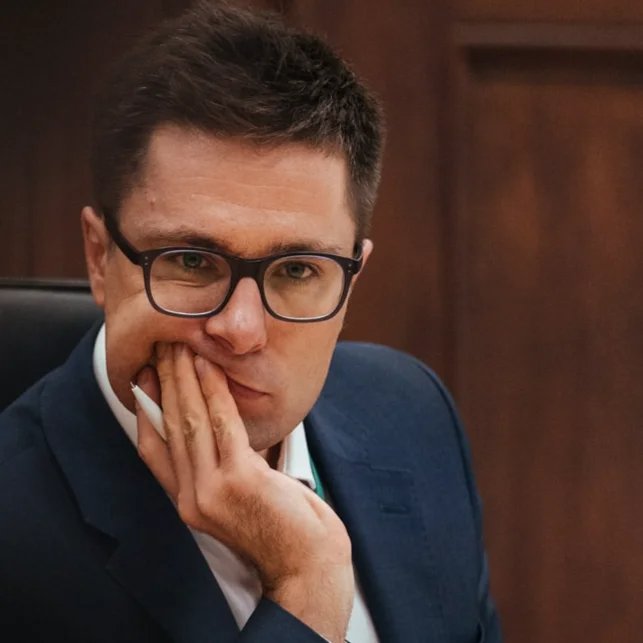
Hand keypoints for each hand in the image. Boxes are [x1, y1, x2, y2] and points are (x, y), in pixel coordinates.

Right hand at [135, 342, 353, 642]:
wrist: (308, 563)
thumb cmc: (283, 526)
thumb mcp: (243, 496)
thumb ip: (223, 466)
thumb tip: (218, 423)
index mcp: (189, 501)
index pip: (153, 450)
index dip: (146, 410)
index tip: (146, 378)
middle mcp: (192, 497)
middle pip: (169, 428)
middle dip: (165, 383)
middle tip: (164, 347)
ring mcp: (212, 490)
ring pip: (190, 421)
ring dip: (185, 379)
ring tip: (182, 347)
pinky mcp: (239, 479)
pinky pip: (223, 424)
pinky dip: (215, 392)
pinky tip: (211, 368)